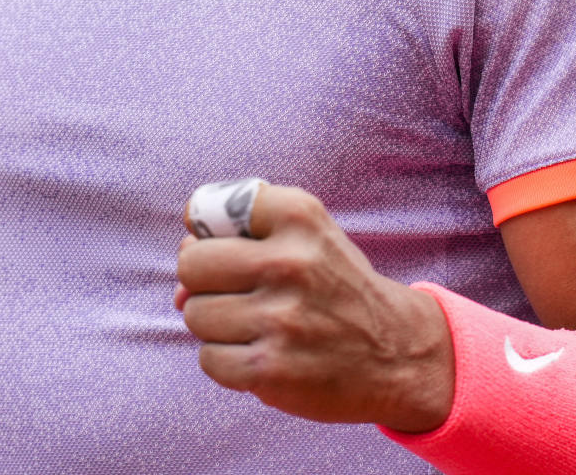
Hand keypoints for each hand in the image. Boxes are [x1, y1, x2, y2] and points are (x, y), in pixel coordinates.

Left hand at [175, 182, 454, 429]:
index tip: (225, 243)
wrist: (396, 352)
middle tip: (233, 290)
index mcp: (299, 217)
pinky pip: (208, 359)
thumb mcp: (309, 233)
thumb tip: (180, 273)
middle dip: (202, 281)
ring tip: (252, 324)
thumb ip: (243, 231)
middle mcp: (290, 262)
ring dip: (214, 324)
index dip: (207, 229)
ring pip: (196, 314)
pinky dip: (225, 360)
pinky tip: (257, 352)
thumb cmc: (337, 286)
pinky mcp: (271, 370)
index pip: (210, 206)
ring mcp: (280, 319)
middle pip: (191, 264)